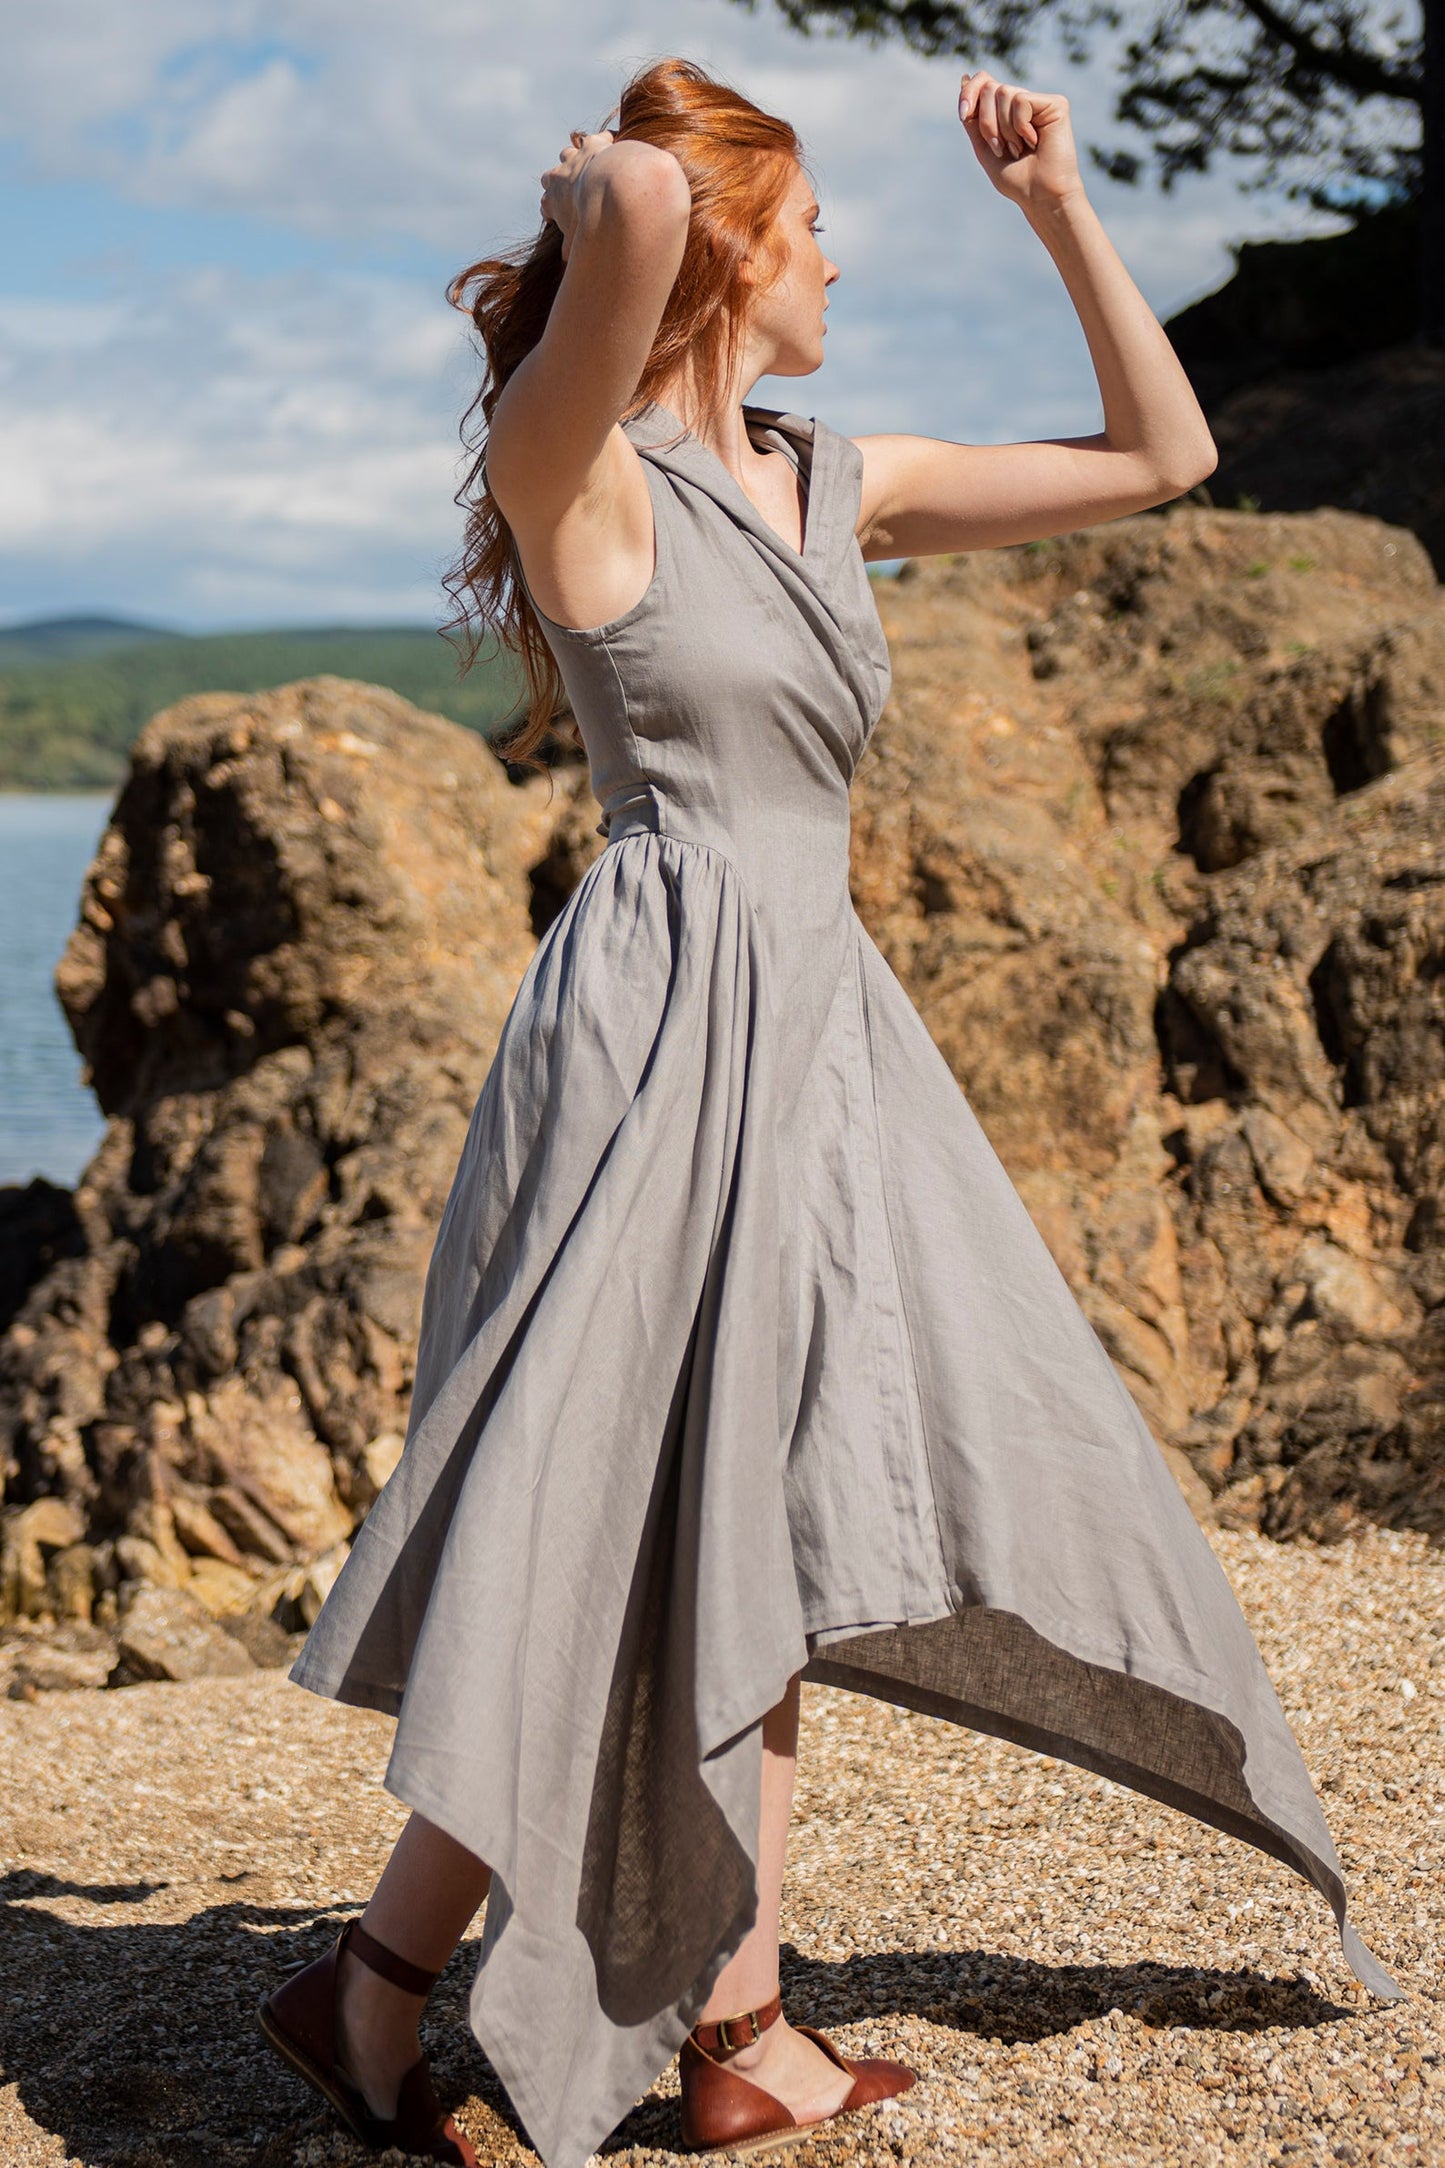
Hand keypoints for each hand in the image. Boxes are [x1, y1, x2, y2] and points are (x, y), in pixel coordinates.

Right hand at [539, 129, 616, 261]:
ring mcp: (576, 157)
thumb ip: (571, 251)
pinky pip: (599, 138)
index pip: (545, 204)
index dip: (550, 210)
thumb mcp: (579, 242)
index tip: (557, 216)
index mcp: (553, 198)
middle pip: (550, 176)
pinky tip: (614, 147)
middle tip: (570, 191)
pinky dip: (606, 142)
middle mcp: (559, 174)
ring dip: (575, 160)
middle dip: (557, 183)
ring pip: (568, 153)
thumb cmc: (593, 220)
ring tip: (587, 168)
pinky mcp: (595, 144)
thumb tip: (567, 265)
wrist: (610, 190)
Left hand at [958, 71, 1081, 210]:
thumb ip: (973, 117)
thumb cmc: (1016, 179)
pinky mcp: (1055, 104)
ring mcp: (1039, 102)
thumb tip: (965, 77)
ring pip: (1004, 93)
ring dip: (1004, 129)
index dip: (969, 92)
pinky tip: (1034, 142)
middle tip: (1000, 149)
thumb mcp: (984, 147)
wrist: (1040, 196)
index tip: (963, 114)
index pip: (983, 82)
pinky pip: (1021, 101)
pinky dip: (1020, 126)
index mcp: (1005, 112)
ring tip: (1018, 149)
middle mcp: (1022, 102)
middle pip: (990, 88)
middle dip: (987, 123)